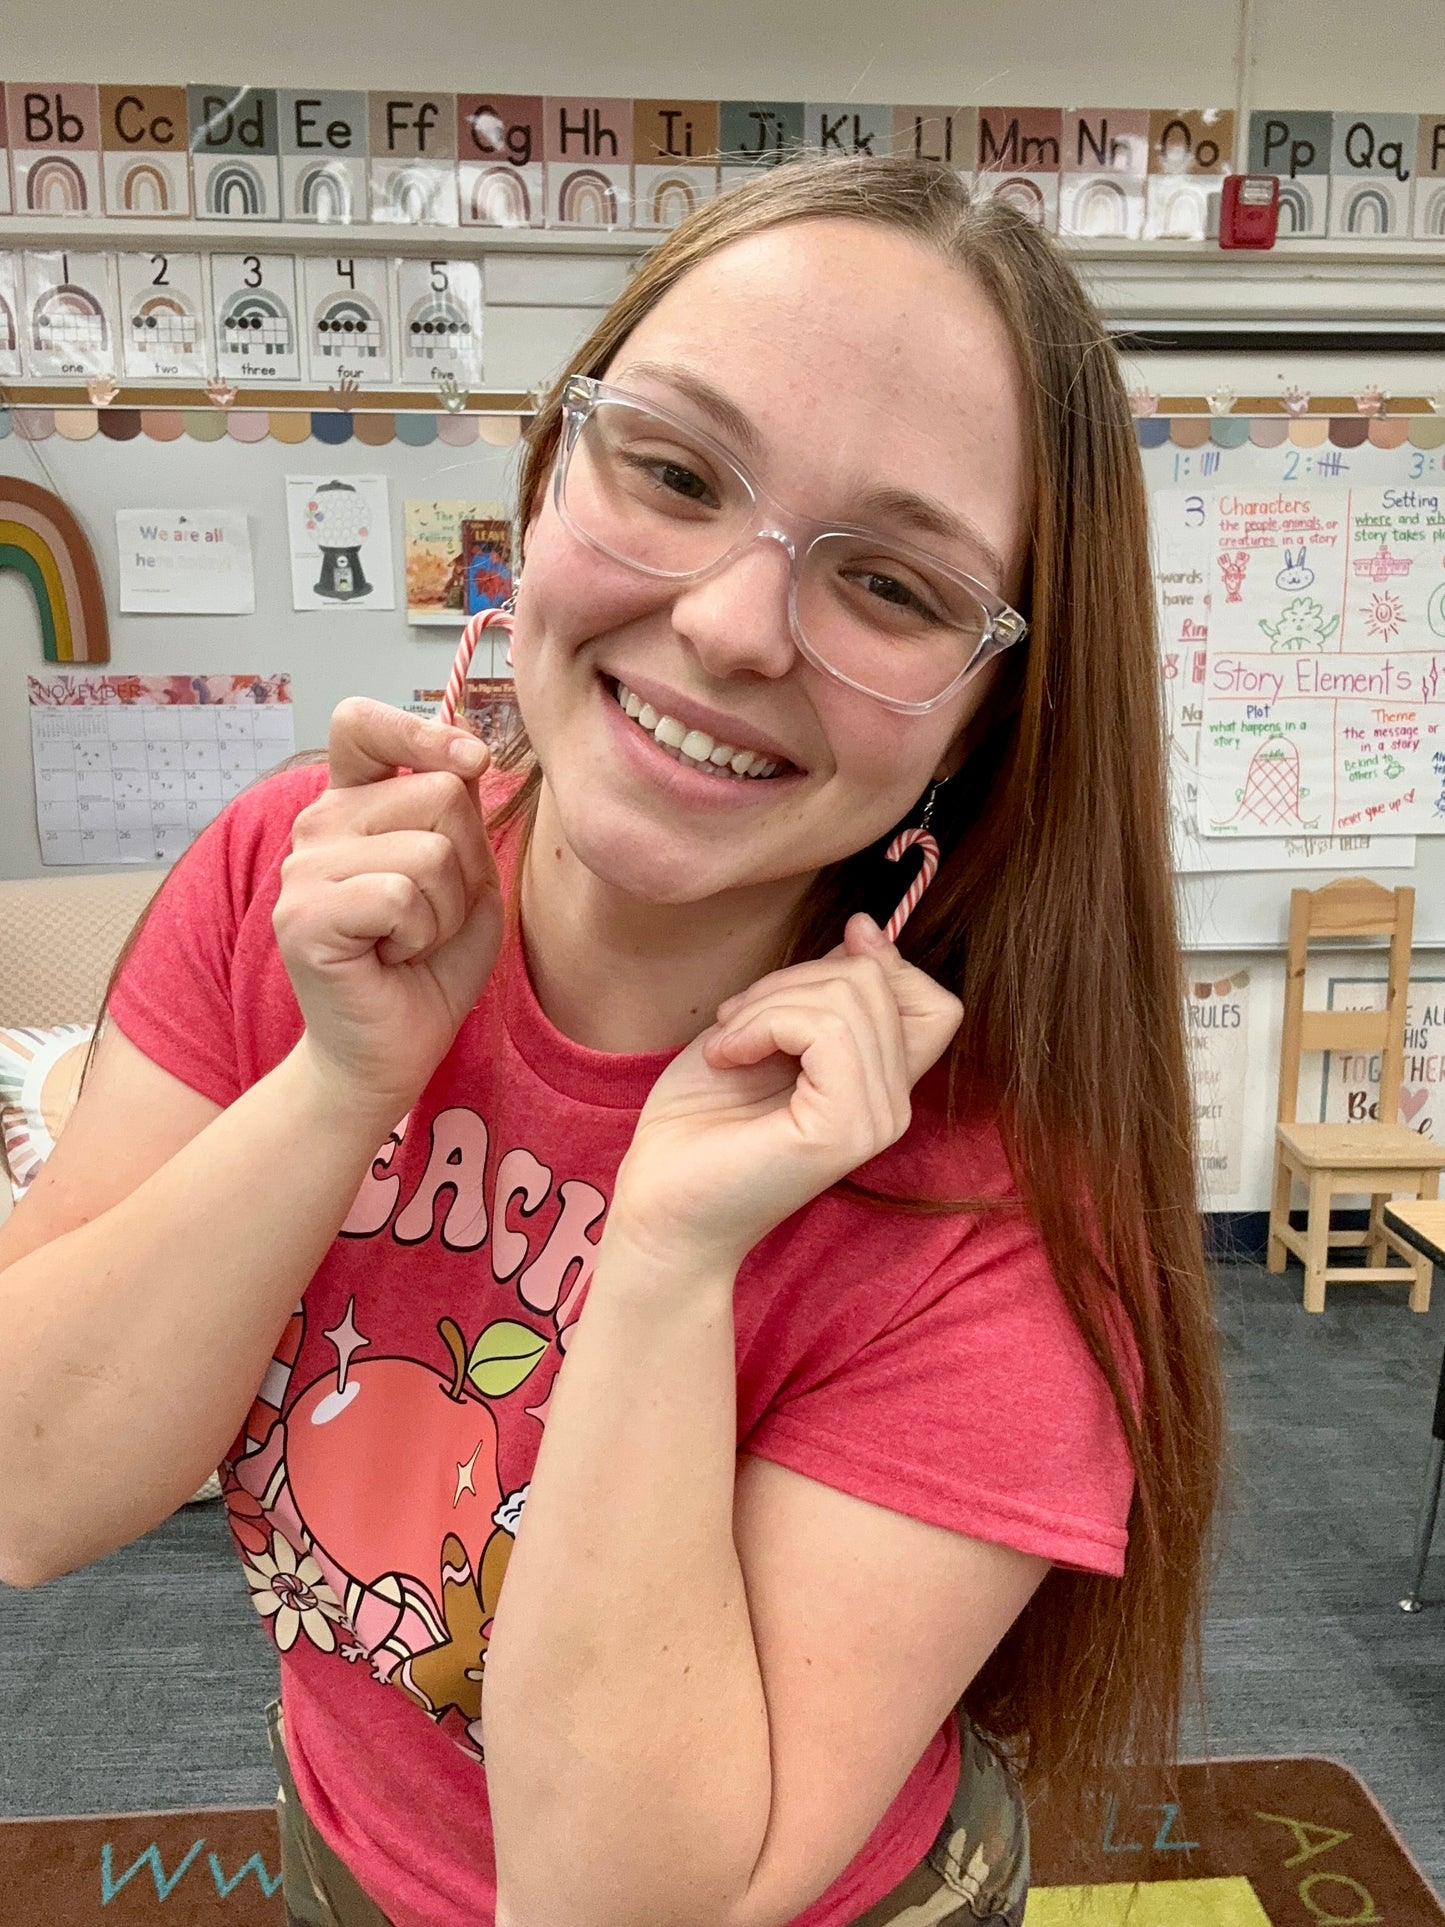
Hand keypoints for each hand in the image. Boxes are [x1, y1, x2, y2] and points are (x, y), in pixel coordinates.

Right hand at [271, 698, 502, 1121]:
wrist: (389, 1053)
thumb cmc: (428, 968)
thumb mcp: (468, 879)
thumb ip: (464, 816)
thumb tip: (464, 760)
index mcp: (352, 805)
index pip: (362, 724)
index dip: (420, 730)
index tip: (469, 758)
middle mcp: (318, 825)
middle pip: (438, 793)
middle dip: (466, 864)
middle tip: (430, 917)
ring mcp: (303, 868)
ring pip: (430, 850)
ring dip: (446, 910)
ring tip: (410, 942)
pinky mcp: (305, 915)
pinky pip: (402, 894)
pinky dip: (421, 935)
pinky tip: (392, 959)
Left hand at [608, 915, 962, 1274]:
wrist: (659, 1204)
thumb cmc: (701, 1122)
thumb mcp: (766, 1028)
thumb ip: (824, 991)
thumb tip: (869, 929)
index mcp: (880, 1086)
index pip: (935, 1002)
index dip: (879, 967)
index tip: (802, 977)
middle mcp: (892, 1108)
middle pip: (876, 982)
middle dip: (792, 980)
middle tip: (735, 1023)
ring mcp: (875, 1121)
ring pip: (850, 997)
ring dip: (768, 1003)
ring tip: (728, 1044)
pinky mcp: (843, 1130)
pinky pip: (826, 1028)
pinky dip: (764, 1023)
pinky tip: (728, 1056)